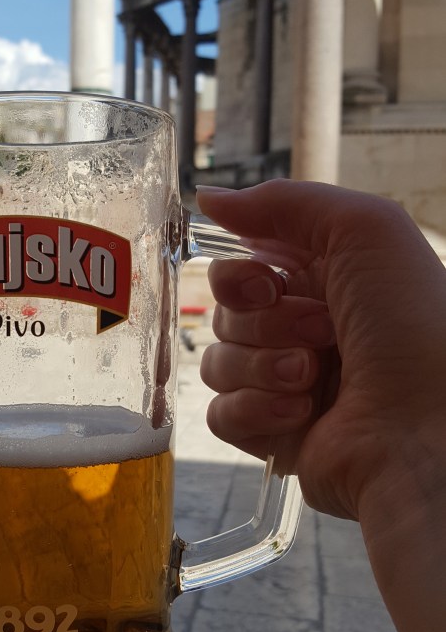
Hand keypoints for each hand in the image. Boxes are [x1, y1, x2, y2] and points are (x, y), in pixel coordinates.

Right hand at [197, 181, 445, 535]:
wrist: (427, 430)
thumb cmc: (412, 325)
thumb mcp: (364, 229)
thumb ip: (282, 201)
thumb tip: (208, 198)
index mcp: (324, 280)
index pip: (242, 264)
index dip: (241, 274)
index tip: (270, 284)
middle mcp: (303, 329)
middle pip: (225, 313)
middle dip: (264, 322)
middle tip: (321, 334)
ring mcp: (286, 384)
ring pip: (218, 362)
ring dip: (262, 366)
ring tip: (314, 378)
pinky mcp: (274, 433)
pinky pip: (220, 413)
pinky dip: (254, 408)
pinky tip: (301, 413)